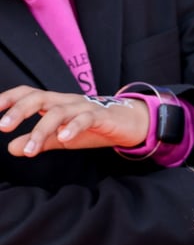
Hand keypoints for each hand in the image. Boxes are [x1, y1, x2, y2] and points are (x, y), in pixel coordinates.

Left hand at [0, 85, 148, 155]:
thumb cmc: (95, 129)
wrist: (130, 124)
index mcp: (55, 102)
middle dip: (18, 111)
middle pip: (37, 97)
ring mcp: (84, 107)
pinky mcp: (101, 117)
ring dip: (40, 130)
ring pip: (57, 112)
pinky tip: (63, 139)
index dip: (8, 98)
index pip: (27, 94)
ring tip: (30, 150)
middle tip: (2, 127)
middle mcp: (66, 100)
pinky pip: (84, 119)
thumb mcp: (63, 137)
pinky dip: (72, 128)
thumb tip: (10, 148)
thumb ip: (39, 141)